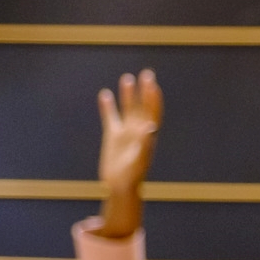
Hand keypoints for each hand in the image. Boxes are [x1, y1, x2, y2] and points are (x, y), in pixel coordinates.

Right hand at [97, 70, 161, 238]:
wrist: (120, 186)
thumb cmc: (133, 175)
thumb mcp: (141, 158)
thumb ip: (146, 142)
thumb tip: (151, 126)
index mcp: (148, 134)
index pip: (153, 112)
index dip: (154, 98)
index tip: (153, 84)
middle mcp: (138, 130)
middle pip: (142, 106)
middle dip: (144, 90)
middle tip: (147, 73)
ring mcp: (125, 132)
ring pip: (127, 108)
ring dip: (127, 94)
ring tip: (127, 78)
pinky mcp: (112, 136)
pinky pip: (110, 117)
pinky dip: (108, 106)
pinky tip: (105, 94)